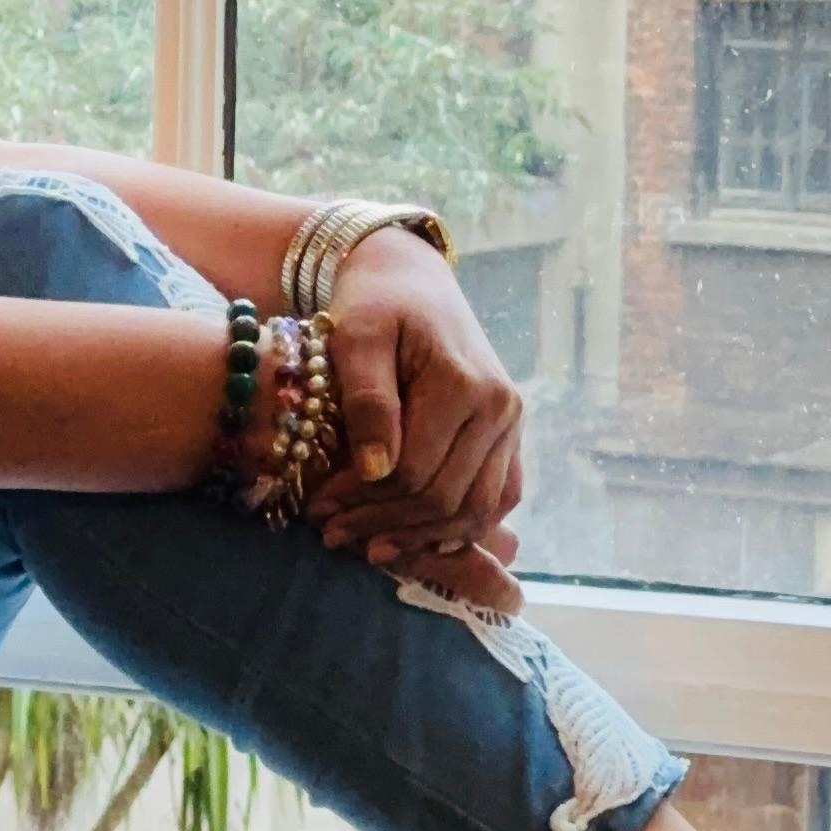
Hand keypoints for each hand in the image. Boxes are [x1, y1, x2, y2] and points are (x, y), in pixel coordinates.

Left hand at [310, 232, 525, 582]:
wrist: (413, 283)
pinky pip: (498, 497)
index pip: (413, 471)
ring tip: (369, 546)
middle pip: (445, 498)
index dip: (363, 500)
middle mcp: (498, 406)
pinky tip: (418, 540)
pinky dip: (461, 527)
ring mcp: (512, 423)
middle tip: (332, 533)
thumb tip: (377, 470)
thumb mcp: (356, 337)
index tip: (318, 508)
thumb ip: (366, 400)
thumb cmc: (377, 306)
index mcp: (462, 382)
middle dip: (385, 524)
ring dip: (422, 536)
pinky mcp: (511, 435)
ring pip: (477, 509)